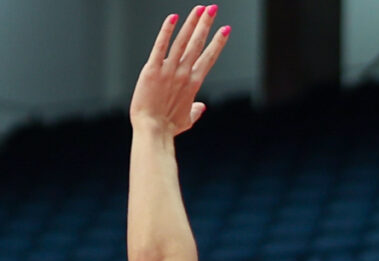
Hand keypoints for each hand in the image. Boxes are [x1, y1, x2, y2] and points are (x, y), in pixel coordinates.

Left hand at [131, 6, 226, 136]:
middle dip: (206, 24)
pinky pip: (160, 46)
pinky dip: (166, 31)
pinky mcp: (152, 70)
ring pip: (183, 41)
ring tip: (200, 9)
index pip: (208, 58)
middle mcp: (183, 73)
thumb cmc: (167, 128)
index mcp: (193, 83)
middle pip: (198, 44)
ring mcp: (168, 70)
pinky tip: (173, 17)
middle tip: (213, 9)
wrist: (152, 131)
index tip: (226, 30)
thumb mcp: (186, 121)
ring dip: (192, 22)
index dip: (218, 43)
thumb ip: (195, 111)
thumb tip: (201, 107)